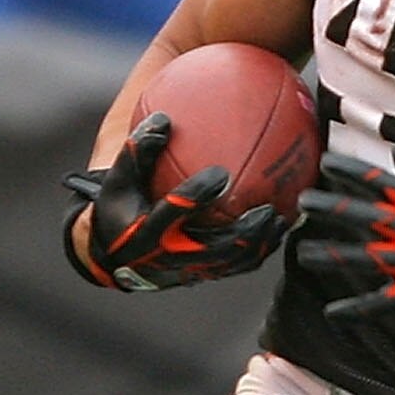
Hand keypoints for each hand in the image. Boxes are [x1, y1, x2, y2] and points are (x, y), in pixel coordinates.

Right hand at [64, 114, 284, 289]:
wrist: (115, 257)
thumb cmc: (120, 209)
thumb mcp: (119, 180)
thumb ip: (138, 150)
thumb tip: (164, 119)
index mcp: (147, 230)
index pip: (175, 211)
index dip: (198, 194)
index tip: (221, 173)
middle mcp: (170, 254)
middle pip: (215, 247)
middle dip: (244, 231)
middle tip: (267, 209)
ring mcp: (189, 269)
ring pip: (232, 262)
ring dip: (260, 244)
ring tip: (279, 220)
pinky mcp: (202, 276)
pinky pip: (237, 267)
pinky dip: (259, 251)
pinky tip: (276, 230)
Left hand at [292, 148, 394, 324]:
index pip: (378, 181)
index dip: (350, 170)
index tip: (325, 163)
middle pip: (361, 214)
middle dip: (329, 207)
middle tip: (303, 202)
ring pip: (360, 256)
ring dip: (329, 255)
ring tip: (304, 254)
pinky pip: (379, 304)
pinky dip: (354, 310)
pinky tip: (332, 313)